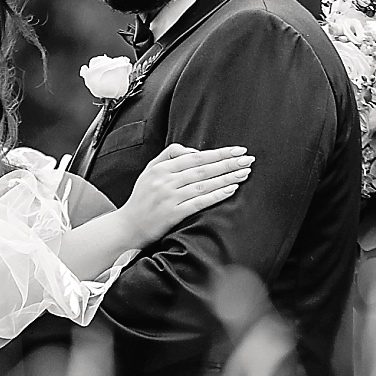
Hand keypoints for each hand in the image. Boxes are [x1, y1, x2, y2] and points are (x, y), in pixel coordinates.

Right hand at [122, 144, 253, 243]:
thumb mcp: (149, 171)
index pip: (195, 156)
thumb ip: (169, 156)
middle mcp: (165, 181)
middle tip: (248, 159)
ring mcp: (169, 197)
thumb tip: (195, 152)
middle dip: (228, 163)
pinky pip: (199, 202)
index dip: (218, 153)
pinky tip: (231, 190)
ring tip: (244, 173)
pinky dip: (216, 195)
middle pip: (203, 168)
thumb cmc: (142, 198)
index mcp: (161, 168)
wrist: (128, 226)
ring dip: (227, 177)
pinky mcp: (173, 214)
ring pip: (204, 184)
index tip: (237, 149)